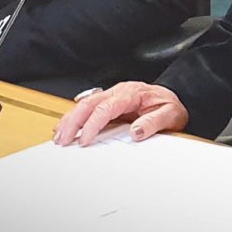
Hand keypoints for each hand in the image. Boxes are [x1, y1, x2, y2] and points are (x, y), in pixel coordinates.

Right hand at [53, 81, 190, 146]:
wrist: (173, 98)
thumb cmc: (170, 106)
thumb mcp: (171, 115)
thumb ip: (154, 122)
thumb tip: (136, 132)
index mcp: (132, 93)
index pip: (106, 108)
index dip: (92, 124)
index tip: (85, 140)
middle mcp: (118, 91)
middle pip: (88, 104)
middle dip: (72, 122)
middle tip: (63, 140)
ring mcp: (111, 95)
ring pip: (83, 104)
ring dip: (69, 120)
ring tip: (59, 136)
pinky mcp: (108, 102)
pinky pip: (86, 107)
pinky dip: (73, 117)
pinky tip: (65, 127)